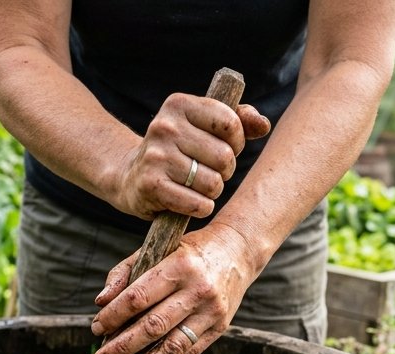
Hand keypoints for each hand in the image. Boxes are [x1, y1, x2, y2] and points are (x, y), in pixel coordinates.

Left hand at [88, 221, 255, 353]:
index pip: (139, 297)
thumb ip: (125, 273)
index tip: (95, 329)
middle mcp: (198, 290)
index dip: (114, 316)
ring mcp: (211, 312)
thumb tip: (100, 302)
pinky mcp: (220, 328)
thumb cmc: (187, 252)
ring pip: (172, 347)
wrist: (237, 252)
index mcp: (179, 266)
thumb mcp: (157, 250)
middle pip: (153, 326)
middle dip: (123, 348)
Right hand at [110, 95, 269, 220]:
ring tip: (197, 186)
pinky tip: (192, 202)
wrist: (131, 176)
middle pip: (225, 156)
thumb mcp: (204, 127)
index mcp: (179, 104)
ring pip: (213, 183)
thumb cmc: (179, 150)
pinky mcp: (151, 186)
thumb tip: (263, 125)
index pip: (230, 123)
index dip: (236, 141)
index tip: (225, 147)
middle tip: (208, 170)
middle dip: (224, 170)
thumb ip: (239, 121)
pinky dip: (201, 208)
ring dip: (212, 191)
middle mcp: (164, 126)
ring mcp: (155, 156)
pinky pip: (198, 204)